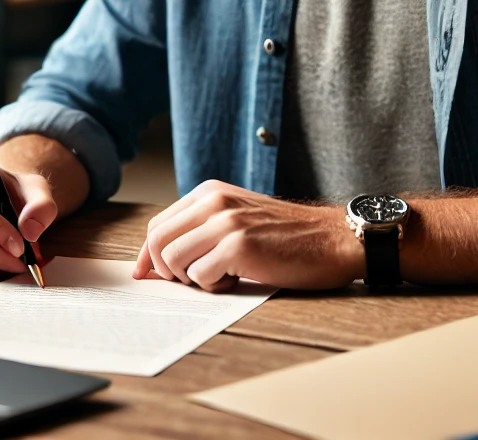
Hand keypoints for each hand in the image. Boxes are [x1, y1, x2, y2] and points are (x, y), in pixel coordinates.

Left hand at [134, 179, 363, 291]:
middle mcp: (214, 200)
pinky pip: (200, 276)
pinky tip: (238, 278)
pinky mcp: (239, 245)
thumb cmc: (286, 234)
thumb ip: (203, 227)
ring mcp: (226, 221)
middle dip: (166, 270)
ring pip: (173, 260)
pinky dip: (213, 286)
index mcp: (210, 191)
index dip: (148, 254)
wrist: (331, 237)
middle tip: (195, 279)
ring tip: (223, 275)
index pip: (158, 224)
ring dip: (192, 279)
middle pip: (158, 241)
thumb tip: (159, 259)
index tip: (146, 275)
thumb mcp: (239, 215)